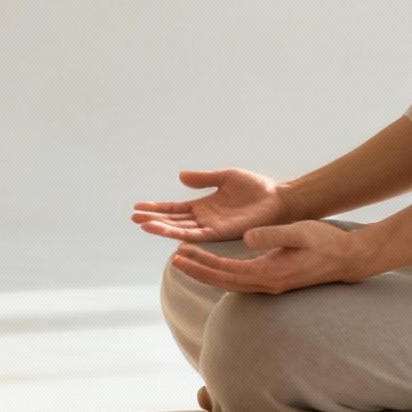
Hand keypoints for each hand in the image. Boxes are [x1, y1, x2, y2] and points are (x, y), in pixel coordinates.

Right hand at [132, 169, 287, 241]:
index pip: (175, 208)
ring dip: (162, 228)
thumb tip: (181, 175)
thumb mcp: (225, 177)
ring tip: (143, 225)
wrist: (278, 199)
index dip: (157, 208)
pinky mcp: (221, 232)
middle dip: (153, 219)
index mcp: (204, 206)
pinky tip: (167, 232)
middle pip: (173, 220)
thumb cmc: (256, 188)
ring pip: (180, 229)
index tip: (138, 207)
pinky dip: (180, 234)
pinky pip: (196, 235)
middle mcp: (204, 219)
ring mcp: (211, 227)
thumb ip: (204, 179)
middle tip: (134, 218)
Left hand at [167, 220, 371, 293]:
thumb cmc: (325, 242)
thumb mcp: (299, 232)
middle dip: (198, 272)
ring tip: (188, 261)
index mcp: (269, 272)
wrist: (348, 258)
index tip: (181, 255)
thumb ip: (272, 235)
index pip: (226, 271)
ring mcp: (271, 285)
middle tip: (175, 260)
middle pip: (223, 282)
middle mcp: (267, 284)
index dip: (202, 264)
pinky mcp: (275, 280)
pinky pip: (241, 280)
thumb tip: (247, 238)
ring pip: (231, 283)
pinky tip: (215, 266)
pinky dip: (223, 273)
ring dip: (208, 273)